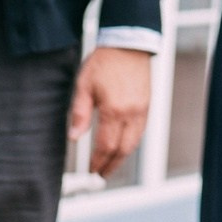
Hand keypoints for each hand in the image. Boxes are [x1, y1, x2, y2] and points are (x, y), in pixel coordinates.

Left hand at [68, 46, 151, 177]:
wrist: (128, 44)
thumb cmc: (104, 62)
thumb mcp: (83, 86)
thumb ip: (79, 114)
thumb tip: (74, 138)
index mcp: (113, 110)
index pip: (106, 146)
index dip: (98, 162)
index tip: (91, 171)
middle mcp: (131, 113)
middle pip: (122, 150)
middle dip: (111, 165)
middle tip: (101, 176)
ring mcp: (141, 110)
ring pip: (133, 143)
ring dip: (122, 158)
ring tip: (110, 166)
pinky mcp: (147, 106)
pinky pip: (140, 132)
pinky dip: (130, 144)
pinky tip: (122, 148)